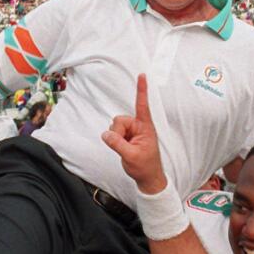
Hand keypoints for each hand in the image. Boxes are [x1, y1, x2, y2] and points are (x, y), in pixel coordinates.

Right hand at [101, 74, 165, 194]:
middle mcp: (138, 126)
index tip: (142, 75)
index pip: (143, 105)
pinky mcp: (125, 136)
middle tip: (124, 146)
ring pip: (114, 126)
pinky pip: (113, 133)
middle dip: (117, 132)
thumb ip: (118, 144)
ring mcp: (131, 131)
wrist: (147, 177)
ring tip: (126, 149)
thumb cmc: (146, 166)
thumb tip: (105, 134)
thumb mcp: (131, 156)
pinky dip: (114, 140)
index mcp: (146, 127)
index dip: (141, 90)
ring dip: (116, 137)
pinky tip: (123, 148)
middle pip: (119, 120)